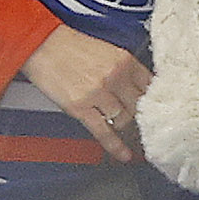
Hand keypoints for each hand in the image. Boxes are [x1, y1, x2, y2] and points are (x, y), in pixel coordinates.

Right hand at [23, 24, 151, 162]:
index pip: (151, 86)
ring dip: (125, 127)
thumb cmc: (70, 47)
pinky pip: (104, 132)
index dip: (155, 100)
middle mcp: (115, 76)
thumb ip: (124, 69)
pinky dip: (115, 146)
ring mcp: (98, 93)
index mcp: (124, 60)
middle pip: (140, 106)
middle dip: (141, 116)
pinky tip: (124, 154)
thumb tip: (139, 90)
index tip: (158, 110)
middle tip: (142, 124)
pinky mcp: (80, 107)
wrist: (41, 45)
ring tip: (125, 131)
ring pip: (124, 120)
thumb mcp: (106, 51)